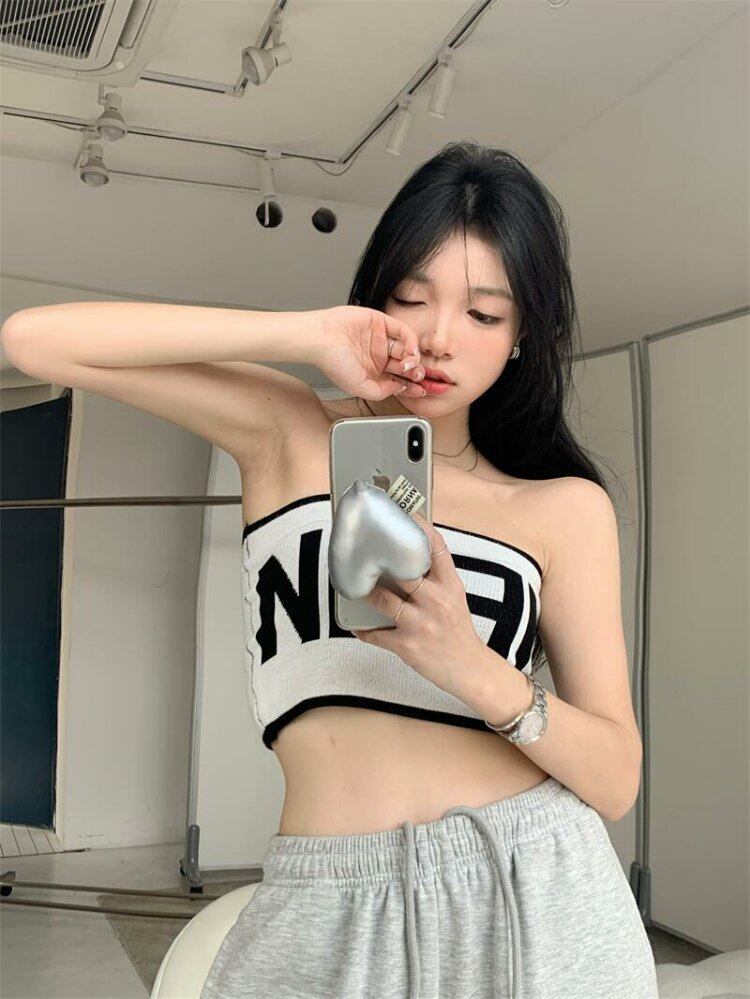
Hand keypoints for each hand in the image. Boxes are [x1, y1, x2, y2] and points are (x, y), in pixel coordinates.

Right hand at [315, 304, 427, 400]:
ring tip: (411, 365)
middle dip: (415, 372)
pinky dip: (411, 341)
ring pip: (406, 349)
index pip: (398, 381)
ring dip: (414, 358)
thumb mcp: (361, 388)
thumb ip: (382, 392)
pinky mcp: (381, 323)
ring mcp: (380, 340)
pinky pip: (403, 331)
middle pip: (405, 365)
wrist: (321, 339)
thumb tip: (400, 388)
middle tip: (417, 376)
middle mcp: (378, 357)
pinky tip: (410, 350)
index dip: (411, 386)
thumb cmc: (333, 363)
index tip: (420, 390)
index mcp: (372, 373)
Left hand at [352, 512, 485, 696]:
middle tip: (366, 548)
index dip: (419, 527)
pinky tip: (357, 624)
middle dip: (383, 560)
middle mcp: (436, 601)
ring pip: (383, 600)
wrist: (469, 668)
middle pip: (404, 571)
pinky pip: (376, 634)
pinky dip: (363, 630)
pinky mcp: (407, 645)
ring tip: (353, 583)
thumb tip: (408, 554)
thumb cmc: (458, 629)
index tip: (404, 513)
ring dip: (365, 592)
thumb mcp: (454, 596)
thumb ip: (435, 576)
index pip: (436, 548)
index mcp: (450, 585)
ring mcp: (420, 624)